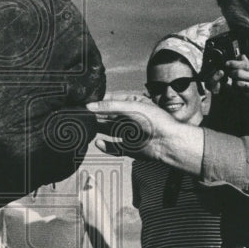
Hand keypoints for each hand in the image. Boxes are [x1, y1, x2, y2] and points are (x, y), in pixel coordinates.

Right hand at [86, 95, 203, 176]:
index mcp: (131, 103)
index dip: (97, 102)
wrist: (168, 142)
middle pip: (107, 115)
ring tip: (85, 127)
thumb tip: (89, 106)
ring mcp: (128, 132)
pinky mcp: (128, 147)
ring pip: (108, 130)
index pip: (110, 100)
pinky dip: (105, 146)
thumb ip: (109, 106)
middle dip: (95, 115)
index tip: (83, 103)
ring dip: (97, 128)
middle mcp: (129, 117)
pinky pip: (113, 147)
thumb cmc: (155, 120)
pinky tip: (98, 143)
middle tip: (80, 115)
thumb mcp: (130, 106)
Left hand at [223, 59, 248, 112]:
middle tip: (229, 71)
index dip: (234, 63)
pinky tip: (236, 86)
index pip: (246, 64)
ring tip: (233, 79)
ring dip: (233, 81)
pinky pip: (240, 92)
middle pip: (239, 74)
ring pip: (238, 83)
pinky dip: (236, 89)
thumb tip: (241, 57)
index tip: (228, 63)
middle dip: (231, 72)